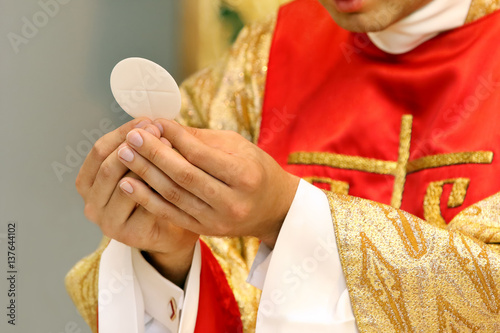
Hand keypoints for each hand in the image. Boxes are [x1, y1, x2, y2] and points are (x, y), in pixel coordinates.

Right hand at [76, 118, 197, 285]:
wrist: (172, 230)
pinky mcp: (129, 236)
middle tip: (159, 131)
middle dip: (136, 146)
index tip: (147, 121)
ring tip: (170, 147)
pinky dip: (160, 186)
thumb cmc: (155, 193)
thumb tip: (148, 122)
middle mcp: (92, 204)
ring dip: (148, 164)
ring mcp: (108, 223)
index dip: (123, 133)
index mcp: (88, 183)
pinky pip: (145, 205)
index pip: (99, 151)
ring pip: (126, 186)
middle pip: (108, 167)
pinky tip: (175, 173)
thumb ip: (138, 148)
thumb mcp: (141, 167)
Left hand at [116, 119, 299, 247]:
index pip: (201, 154)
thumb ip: (201, 139)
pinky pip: (170, 214)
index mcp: (246, 175)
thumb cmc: (255, 169)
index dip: (174, 137)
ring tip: (123, 154)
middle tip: (132, 136)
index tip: (154, 122)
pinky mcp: (205, 230)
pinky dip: (147, 199)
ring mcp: (218, 220)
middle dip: (154, 154)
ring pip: (174, 195)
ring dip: (145, 174)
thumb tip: (163, 126)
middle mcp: (232, 201)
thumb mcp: (238, 147)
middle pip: (184, 175)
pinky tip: (128, 184)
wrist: (273, 209)